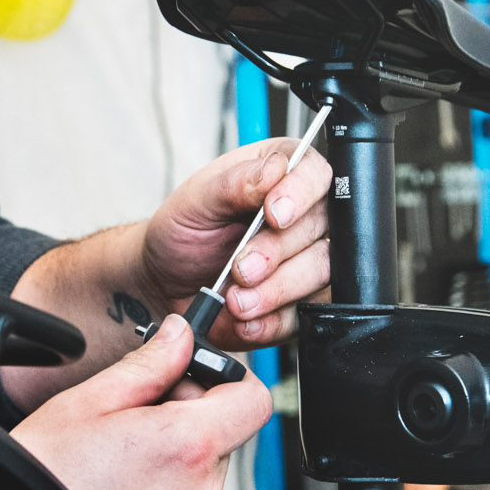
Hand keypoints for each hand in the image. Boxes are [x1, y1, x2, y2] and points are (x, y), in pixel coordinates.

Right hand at [11, 315, 272, 489]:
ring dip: (173, 454)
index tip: (191, 377)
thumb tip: (179, 334)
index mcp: (188, 443)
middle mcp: (203, 489)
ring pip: (203, 468)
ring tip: (117, 457)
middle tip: (132, 416)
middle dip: (188, 416)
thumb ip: (149, 364)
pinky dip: (164, 489)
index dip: (228, 380)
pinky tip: (119, 487)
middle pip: (225, 433)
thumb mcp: (89, 401)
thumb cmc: (47, 478)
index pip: (254, 399)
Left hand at [137, 137, 333, 349]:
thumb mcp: (196, 201)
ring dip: (276, 290)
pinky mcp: (304, 298)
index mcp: (279, 175)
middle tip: (240, 268)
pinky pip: (309, 312)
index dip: (301, 193)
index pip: (314, 172)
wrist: (167, 284)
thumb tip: (275, 170)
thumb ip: (236, 182)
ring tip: (237, 300)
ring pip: (320, 271)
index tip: (273, 215)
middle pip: (321, 226)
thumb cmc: (183, 233)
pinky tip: (245, 317)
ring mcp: (307, 258)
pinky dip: (274, 320)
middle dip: (277, 252)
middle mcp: (301, 214)